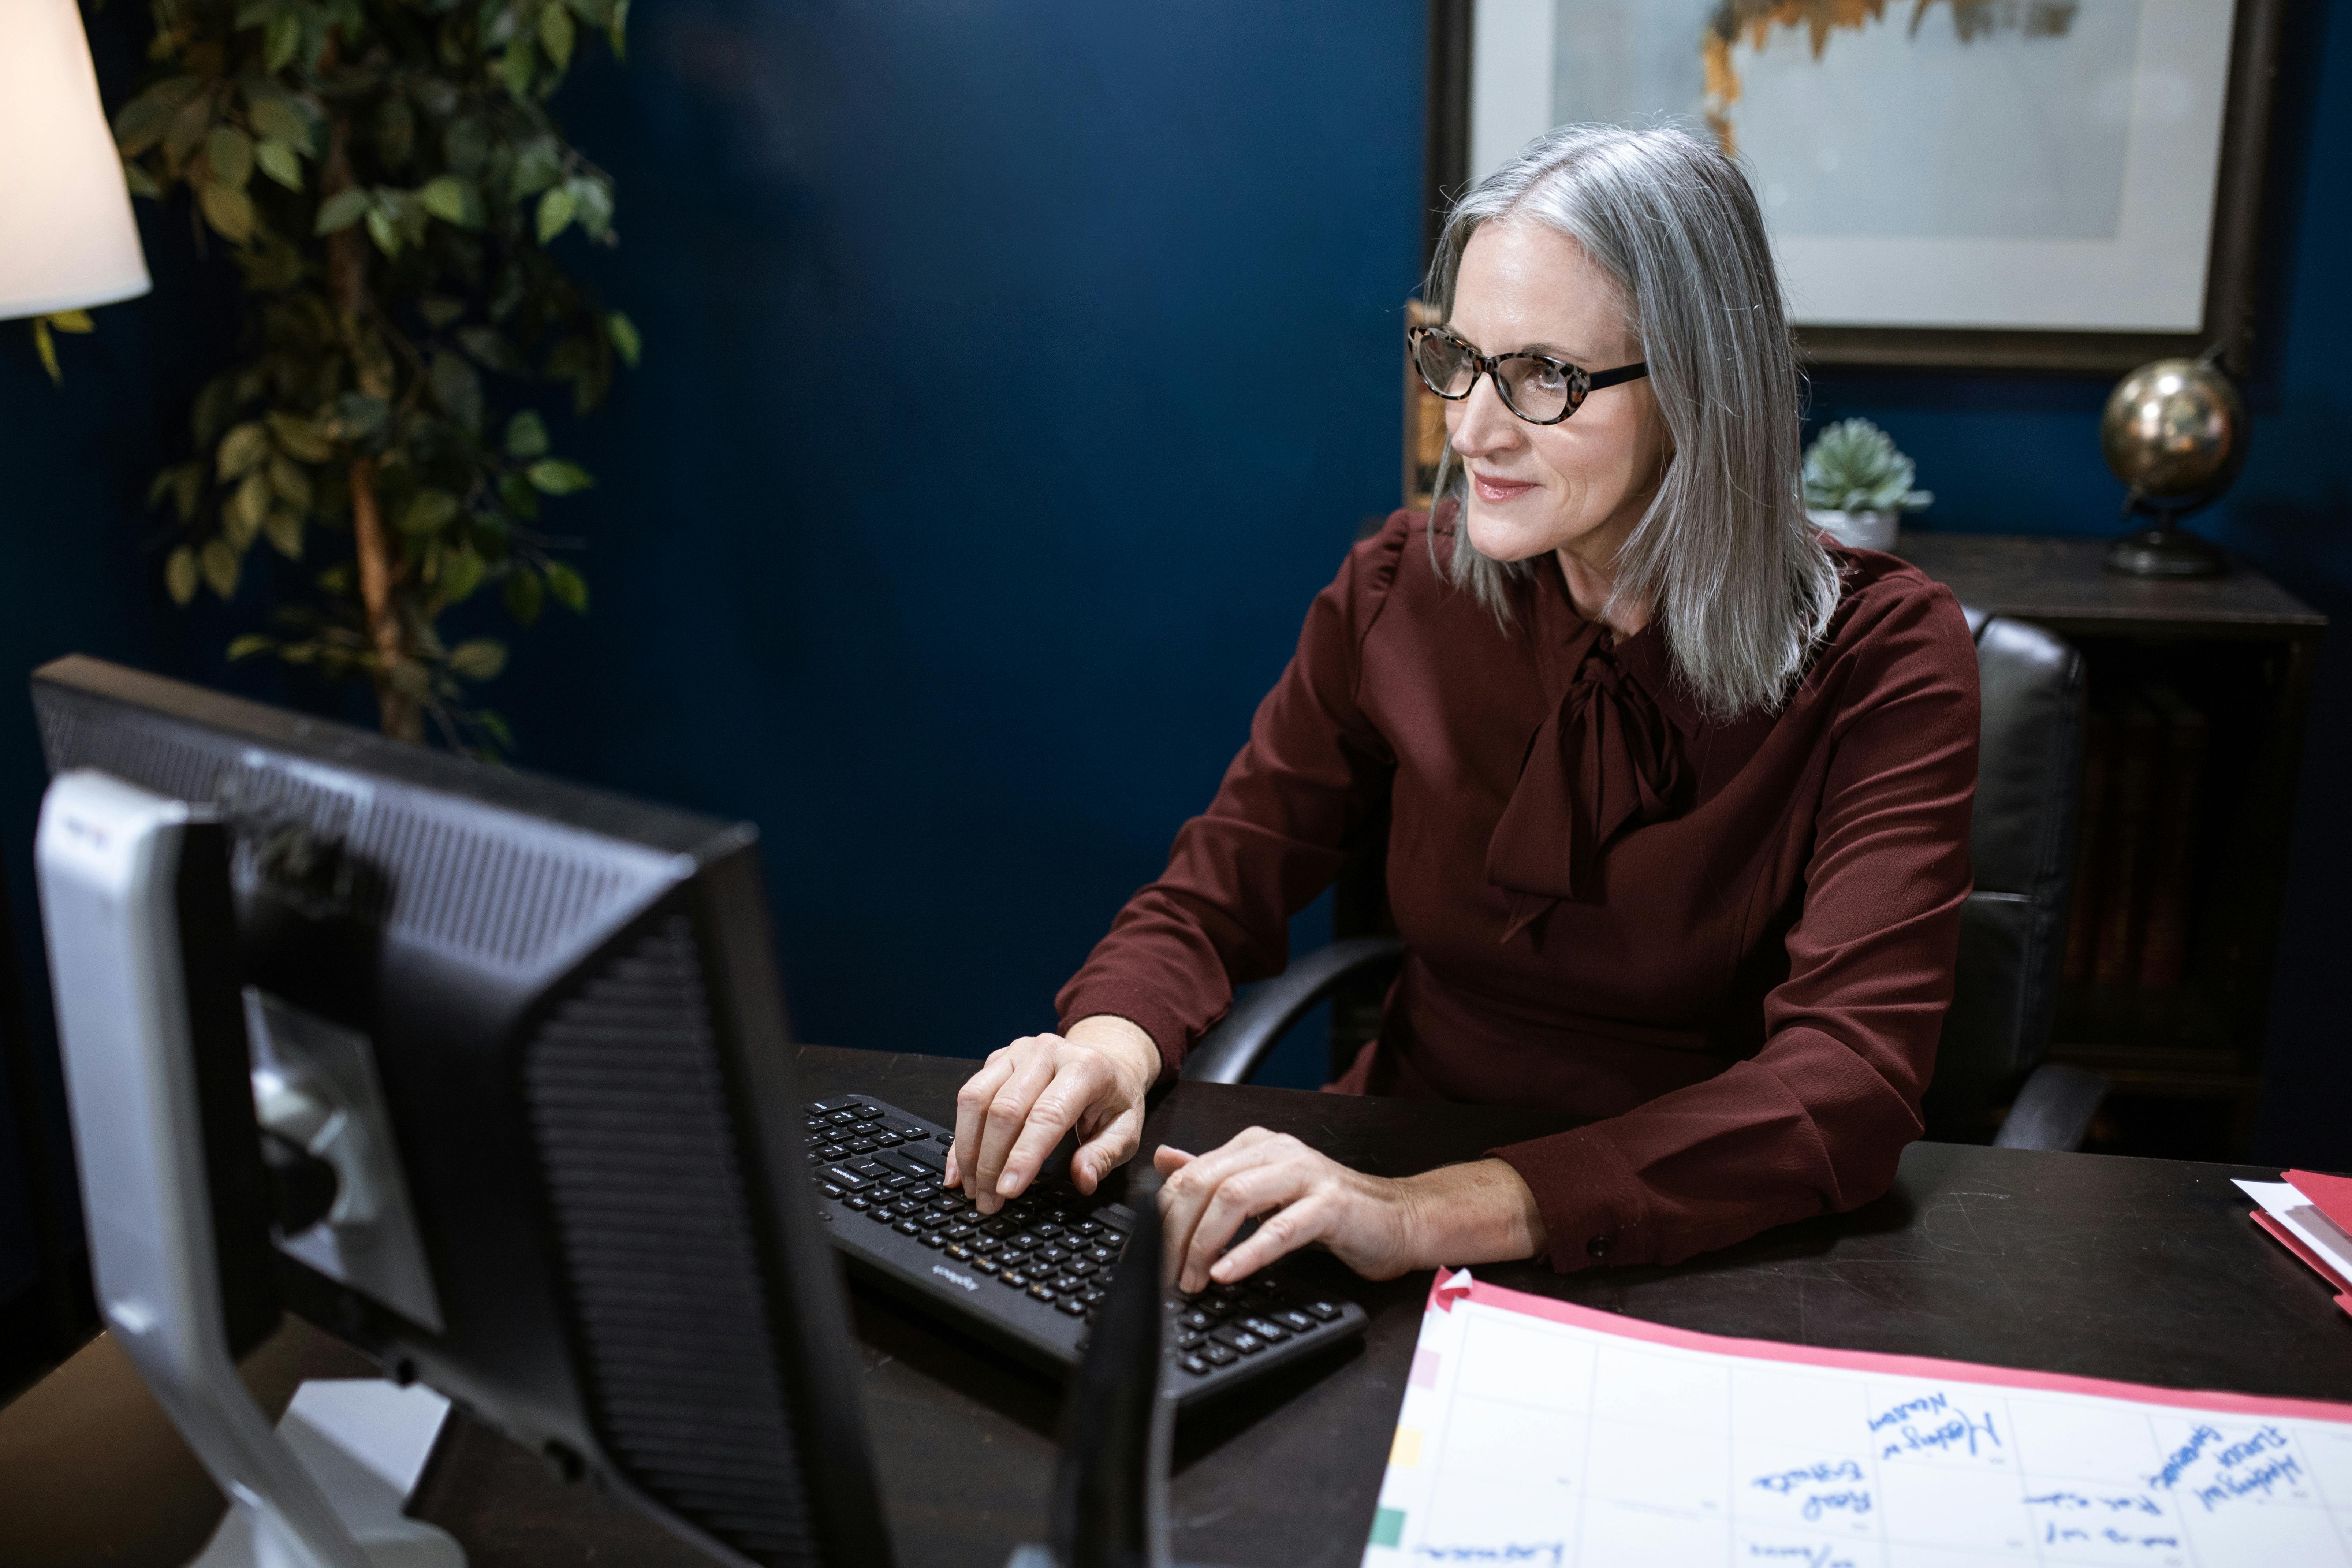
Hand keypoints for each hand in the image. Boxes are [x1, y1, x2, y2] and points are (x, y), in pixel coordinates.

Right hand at [943, 1015, 1158, 1214]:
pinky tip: (958, 1167)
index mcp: (1085, 1068)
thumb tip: (1082, 1180)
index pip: (1047, 1115)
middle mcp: (1047, 1052)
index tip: (1008, 1190)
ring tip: (972, 1189)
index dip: (1024, 1155)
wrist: (1106, 1058)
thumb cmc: (1113, 1098)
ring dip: (969, 1150)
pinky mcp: (998, 1059)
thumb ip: (1105, 1155)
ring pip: (977, 1099)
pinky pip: (969, 1095)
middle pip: (1005, 1108)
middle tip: (988, 1201)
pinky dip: (960, 1136)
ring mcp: (1018, 1052)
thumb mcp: (1127, 1129)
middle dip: (991, 1162)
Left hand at [1153, 1132, 1547, 1293]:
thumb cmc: (1331, 1211)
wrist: (1400, 1219)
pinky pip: (1279, 1228)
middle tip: (1160, 1274)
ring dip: (1204, 1244)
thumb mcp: (1265, 1188)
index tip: (1144, 1255)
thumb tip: (1165, 1161)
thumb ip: (1216, 1173)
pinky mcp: (1330, 1205)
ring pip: (1234, 1198)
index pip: (1190, 1174)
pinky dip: (1248, 1253)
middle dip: (1174, 1232)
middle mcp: (1276, 1151)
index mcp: (1255, 1145)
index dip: (1159, 1216)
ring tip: (1191, 1281)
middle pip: (1204, 1183)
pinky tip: (1227, 1274)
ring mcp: (1305, 1174)